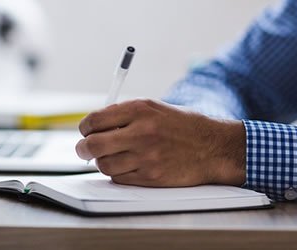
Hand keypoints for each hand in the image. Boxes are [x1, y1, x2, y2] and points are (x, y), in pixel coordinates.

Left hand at [76, 99, 246, 186]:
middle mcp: (141, 132)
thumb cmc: (182, 126)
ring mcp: (146, 156)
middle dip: (83, 148)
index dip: (85, 128)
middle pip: (92, 145)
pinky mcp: (151, 177)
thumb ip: (124, 115)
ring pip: (103, 165)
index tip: (86, 131)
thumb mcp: (154, 109)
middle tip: (84, 149)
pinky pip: (119, 178)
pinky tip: (128, 166)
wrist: (213, 147)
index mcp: (140, 109)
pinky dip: (118, 173)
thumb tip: (93, 127)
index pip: (94, 120)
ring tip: (112, 157)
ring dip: (102, 162)